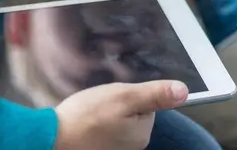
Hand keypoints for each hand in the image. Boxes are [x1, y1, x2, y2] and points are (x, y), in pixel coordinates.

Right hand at [53, 80, 186, 149]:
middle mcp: (133, 147)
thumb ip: (155, 94)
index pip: (146, 104)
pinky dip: (94, 124)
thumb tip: (184, 91)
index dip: (129, 95)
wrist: (52, 139)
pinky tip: (84, 122)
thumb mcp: (124, 97)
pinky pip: (103, 131)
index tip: (113, 96)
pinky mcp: (98, 149)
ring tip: (89, 112)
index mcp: (142, 133)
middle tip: (98, 103)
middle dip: (116, 103)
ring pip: (116, 121)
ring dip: (104, 114)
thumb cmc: (86, 117)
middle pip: (131, 113)